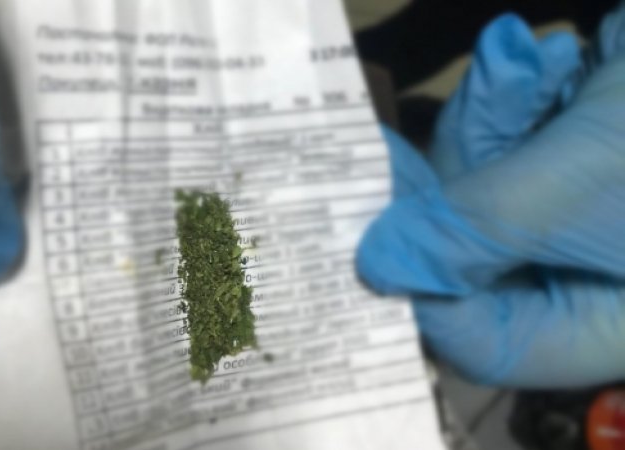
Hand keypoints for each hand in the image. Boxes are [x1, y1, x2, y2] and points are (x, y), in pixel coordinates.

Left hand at [357, 11, 624, 387]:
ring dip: (493, 122)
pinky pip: (511, 148)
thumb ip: (475, 230)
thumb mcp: (580, 180)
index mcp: (597, 324)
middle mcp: (581, 284)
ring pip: (482, 190)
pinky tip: (547, 64)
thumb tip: (378, 268)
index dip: (423, 290)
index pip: (480, 340)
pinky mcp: (569, 172)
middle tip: (467, 117)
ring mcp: (573, 225)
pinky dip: (517, 101)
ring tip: (530, 69)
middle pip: (466, 255)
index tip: (378, 229)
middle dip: (459, 176)